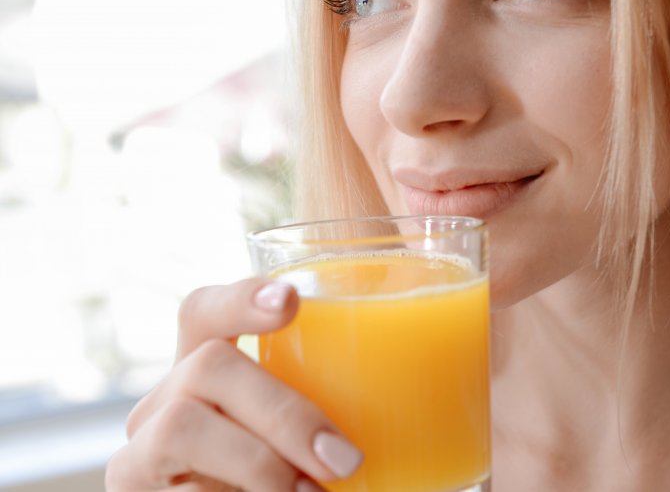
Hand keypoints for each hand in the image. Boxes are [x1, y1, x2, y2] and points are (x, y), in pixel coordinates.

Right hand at [105, 278, 362, 491]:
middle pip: (209, 364)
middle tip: (343, 460)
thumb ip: (328, 415)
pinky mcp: (131, 489)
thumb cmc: (292, 479)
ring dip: (259, 463)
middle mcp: (166, 399)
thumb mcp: (305, 441)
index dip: (241, 298)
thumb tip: (436, 405)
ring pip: (182, 426)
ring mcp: (140, 447)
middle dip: (283, 413)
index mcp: (209, 371)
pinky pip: (179, 488)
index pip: (205, 310)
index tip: (292, 302)